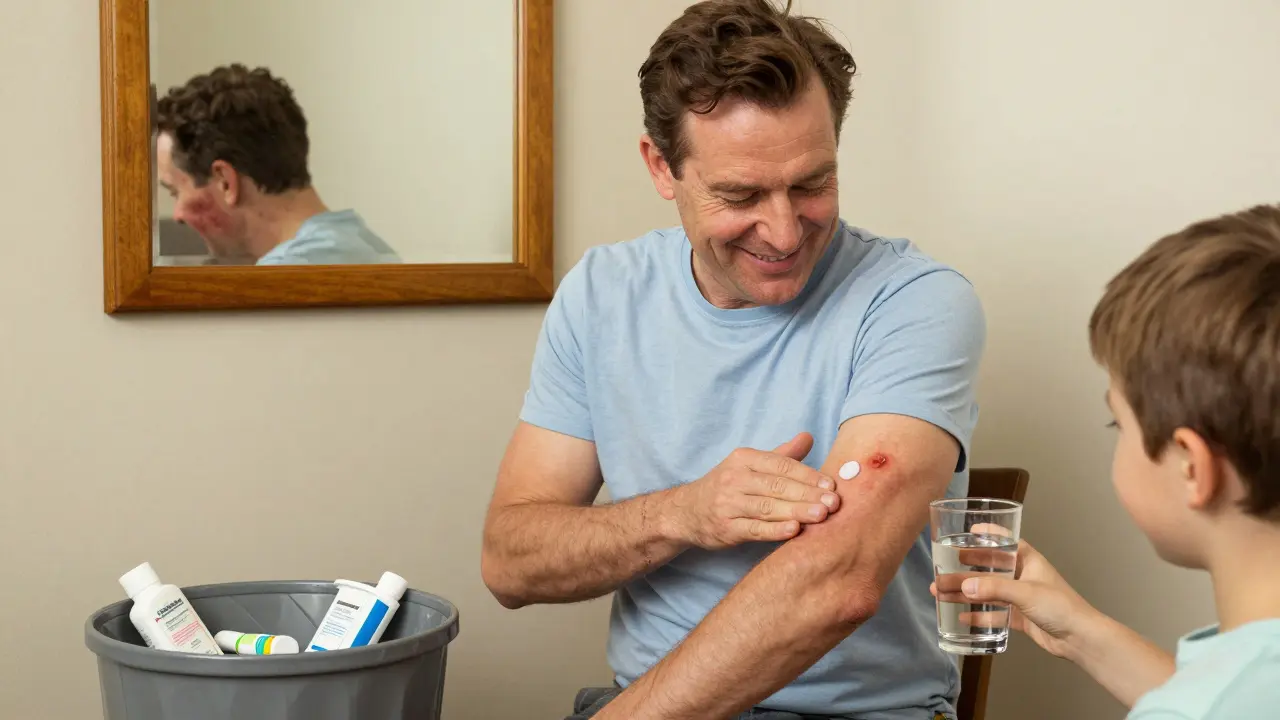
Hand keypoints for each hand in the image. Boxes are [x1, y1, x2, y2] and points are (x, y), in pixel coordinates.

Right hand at [669, 432, 840, 549]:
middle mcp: (735, 478)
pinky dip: (775, 530)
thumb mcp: (748, 465)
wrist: (686, 512)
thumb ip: (781, 454)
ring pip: (768, 507)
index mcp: (743, 459)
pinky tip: (794, 531)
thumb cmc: (727, 487)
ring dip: (797, 511)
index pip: (781, 465)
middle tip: (834, 502)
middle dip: (808, 494)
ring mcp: (728, 504)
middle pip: (777, 486)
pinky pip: (754, 529)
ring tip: (822, 515)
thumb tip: (809, 436)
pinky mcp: (726, 528)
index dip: (808, 475)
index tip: (832, 485)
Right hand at [931, 534, 1098, 658]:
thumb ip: (994, 588)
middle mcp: (1021, 575)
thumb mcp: (1025, 592)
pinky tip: (961, 616)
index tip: (965, 532)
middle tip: (941, 571)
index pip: (1003, 542)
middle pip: (988, 569)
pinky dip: (978, 614)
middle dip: (964, 570)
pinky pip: (993, 613)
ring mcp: (1019, 597)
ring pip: (987, 592)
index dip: (985, 536)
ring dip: (965, 593)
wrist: (1080, 638)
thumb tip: (963, 586)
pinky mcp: (1019, 617)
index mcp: (1027, 560)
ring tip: (940, 593)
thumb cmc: (1059, 606)